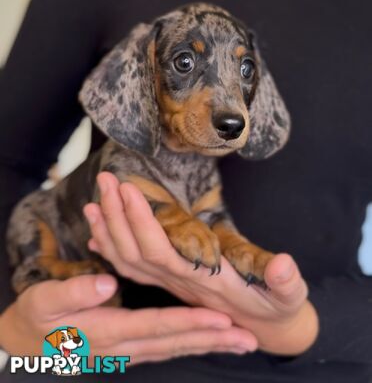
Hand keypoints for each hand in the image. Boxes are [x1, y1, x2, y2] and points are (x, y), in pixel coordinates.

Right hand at [0, 274, 257, 363]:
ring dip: (209, 345)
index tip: (221, 318)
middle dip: (213, 341)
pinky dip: (192, 344)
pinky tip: (208, 340)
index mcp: (109, 331)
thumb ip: (76, 292)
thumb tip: (108, 282)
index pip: (158, 325)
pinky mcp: (131, 347)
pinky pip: (168, 347)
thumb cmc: (37, 319)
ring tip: (239, 343)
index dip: (190, 322)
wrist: (29, 347)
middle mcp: (126, 346)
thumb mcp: (46, 301)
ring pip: (177, 349)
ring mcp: (130, 351)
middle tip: (247, 339)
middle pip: (177, 343)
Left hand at [84, 172, 318, 355]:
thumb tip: (285, 265)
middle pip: (135, 252)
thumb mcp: (288, 296)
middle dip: (117, 215)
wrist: (261, 327)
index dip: (141, 222)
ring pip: (127, 260)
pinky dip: (111, 248)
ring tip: (95, 198)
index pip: (162, 253)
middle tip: (107, 179)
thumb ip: (285, 282)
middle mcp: (179, 283)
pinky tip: (97, 232)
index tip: (127, 189)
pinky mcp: (169, 280)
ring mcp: (170, 284)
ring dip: (108, 228)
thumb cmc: (274, 306)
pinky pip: (131, 267)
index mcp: (204, 281)